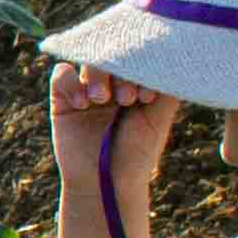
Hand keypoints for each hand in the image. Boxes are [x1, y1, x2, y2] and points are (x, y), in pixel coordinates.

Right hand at [48, 60, 180, 186]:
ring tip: (102, 99)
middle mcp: (112, 83)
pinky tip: (82, 103)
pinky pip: (62, 74)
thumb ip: (167, 88)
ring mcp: (87, 90)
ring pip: (88, 59)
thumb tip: (174, 56)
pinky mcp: (63, 99)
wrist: (105, 184)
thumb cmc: (136, 155)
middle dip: (119, 71)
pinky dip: (71, 83)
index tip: (148, 96)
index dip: (140, 66)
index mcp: (136, 84)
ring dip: (97, 75)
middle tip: (126, 99)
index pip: (136, 56)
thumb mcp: (158, 120)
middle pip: (112, 53)